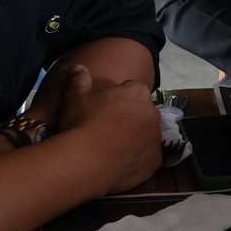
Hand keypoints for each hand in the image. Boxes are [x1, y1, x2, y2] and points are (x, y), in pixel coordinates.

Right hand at [34, 65, 161, 193]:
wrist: (86, 162)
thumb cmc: (82, 123)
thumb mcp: (75, 97)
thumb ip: (79, 80)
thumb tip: (78, 67)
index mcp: (137, 92)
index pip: (131, 89)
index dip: (117, 98)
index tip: (103, 109)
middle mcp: (152, 113)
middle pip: (142, 112)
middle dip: (130, 118)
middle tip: (107, 129)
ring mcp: (156, 138)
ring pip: (147, 135)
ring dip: (135, 139)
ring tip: (112, 149)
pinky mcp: (155, 161)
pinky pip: (148, 158)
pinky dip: (138, 159)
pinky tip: (120, 163)